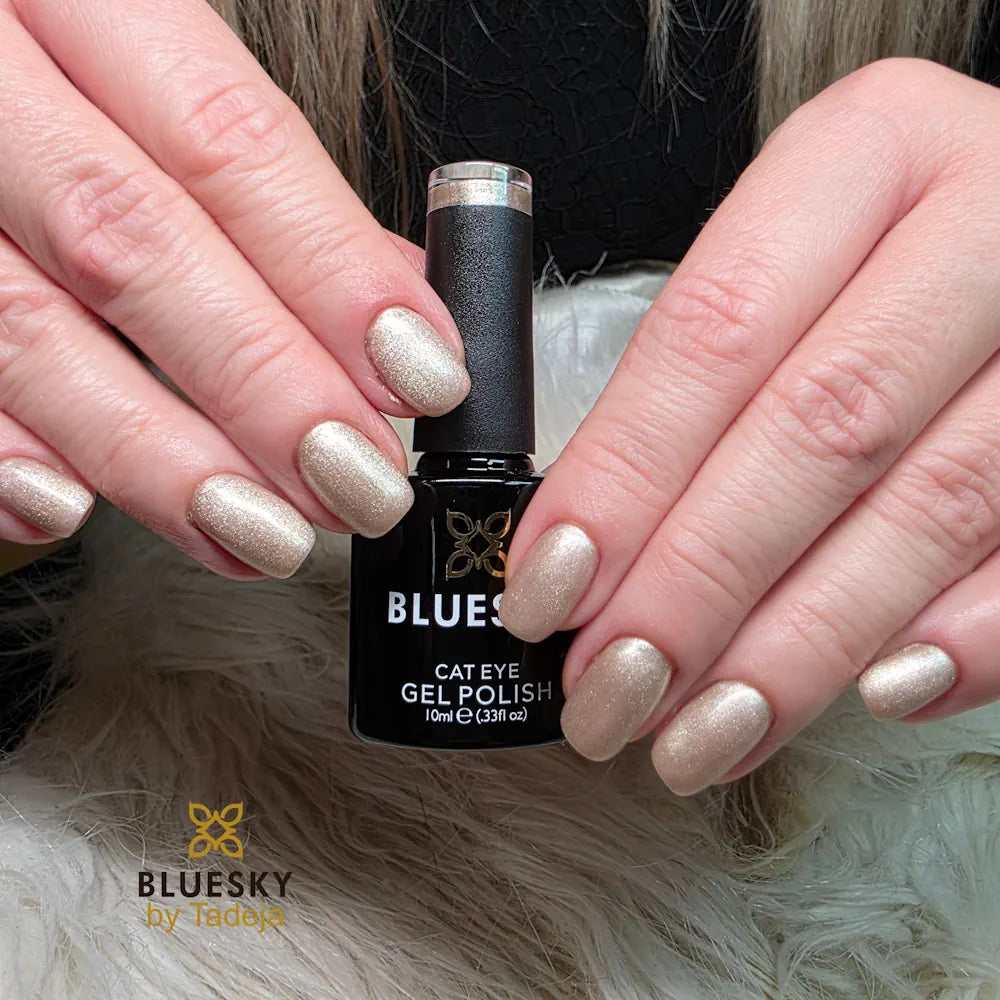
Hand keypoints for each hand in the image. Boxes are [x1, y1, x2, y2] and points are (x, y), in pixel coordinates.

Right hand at [0, 0, 467, 576]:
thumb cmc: (40, 34)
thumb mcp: (135, 36)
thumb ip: (251, 164)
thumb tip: (388, 285)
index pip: (227, 140)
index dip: (334, 272)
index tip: (423, 374)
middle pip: (134, 246)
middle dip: (264, 384)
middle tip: (359, 481)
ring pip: (26, 328)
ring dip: (155, 453)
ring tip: (261, 533)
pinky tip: (68, 509)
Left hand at [499, 58, 999, 792]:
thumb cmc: (877, 253)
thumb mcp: (785, 257)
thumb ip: (696, 378)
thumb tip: (581, 549)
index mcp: (870, 153)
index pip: (716, 329)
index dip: (623, 473)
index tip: (548, 585)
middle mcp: (987, 218)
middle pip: (822, 428)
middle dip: (699, 582)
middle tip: (610, 687)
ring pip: (932, 505)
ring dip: (802, 645)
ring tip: (701, 730)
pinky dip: (968, 635)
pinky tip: (875, 696)